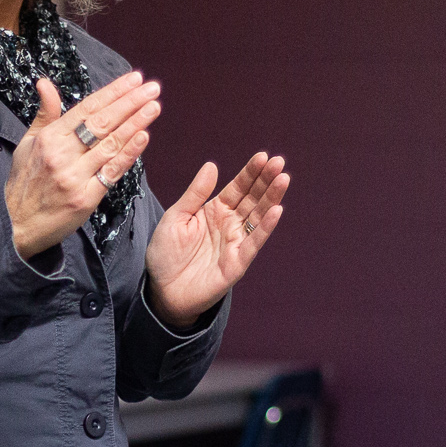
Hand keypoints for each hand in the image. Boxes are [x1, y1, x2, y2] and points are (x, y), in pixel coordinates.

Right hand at [7, 73, 159, 259]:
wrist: (16, 225)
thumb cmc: (24, 183)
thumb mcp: (27, 143)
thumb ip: (44, 113)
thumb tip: (45, 83)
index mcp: (49, 138)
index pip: (87, 108)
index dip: (112, 92)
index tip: (133, 79)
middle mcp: (62, 154)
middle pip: (102, 123)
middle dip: (130, 103)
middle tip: (152, 88)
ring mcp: (74, 176)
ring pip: (110, 144)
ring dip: (135, 123)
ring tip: (154, 106)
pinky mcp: (85, 198)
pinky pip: (111, 172)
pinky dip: (129, 153)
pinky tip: (143, 137)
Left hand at [144, 151, 290, 327]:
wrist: (162, 290)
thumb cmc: (166, 254)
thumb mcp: (176, 217)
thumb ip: (195, 194)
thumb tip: (212, 165)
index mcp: (215, 210)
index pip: (238, 187)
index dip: (250, 173)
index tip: (263, 156)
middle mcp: (229, 224)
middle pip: (253, 198)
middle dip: (266, 180)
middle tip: (279, 162)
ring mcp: (235, 243)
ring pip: (258, 217)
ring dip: (272, 198)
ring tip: (283, 179)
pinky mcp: (237, 263)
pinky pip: (254, 243)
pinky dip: (266, 228)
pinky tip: (276, 211)